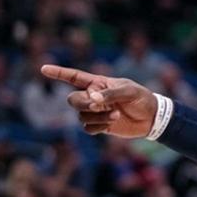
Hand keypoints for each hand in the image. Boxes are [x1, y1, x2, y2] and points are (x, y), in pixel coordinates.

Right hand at [40, 64, 156, 137]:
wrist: (152, 117)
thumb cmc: (142, 99)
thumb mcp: (129, 91)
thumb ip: (111, 93)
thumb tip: (93, 100)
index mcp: (98, 83)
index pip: (74, 77)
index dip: (59, 73)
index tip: (43, 68)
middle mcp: (93, 97)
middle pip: (73, 100)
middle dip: (83, 104)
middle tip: (98, 106)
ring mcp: (96, 112)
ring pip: (81, 116)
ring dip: (97, 117)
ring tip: (116, 115)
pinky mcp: (100, 125)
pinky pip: (88, 128)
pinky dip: (97, 127)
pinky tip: (111, 124)